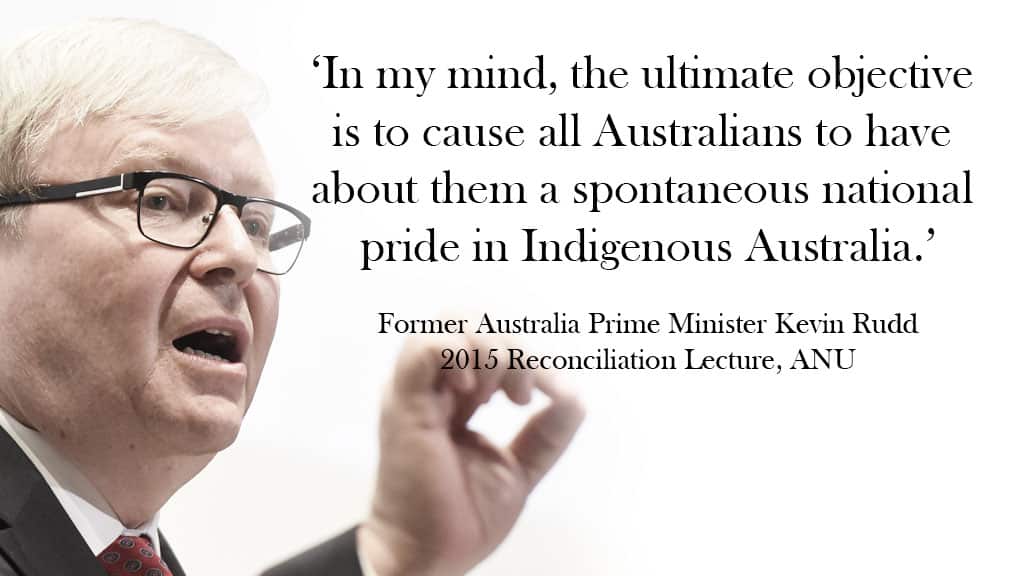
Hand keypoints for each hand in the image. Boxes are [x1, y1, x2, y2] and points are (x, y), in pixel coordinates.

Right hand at [358, 334, 585, 575]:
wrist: (431, 556)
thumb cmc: (462, 517)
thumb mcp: (521, 467)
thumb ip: (547, 431)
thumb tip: (576, 394)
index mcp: (456, 397)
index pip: (491, 341)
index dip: (530, 357)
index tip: (550, 394)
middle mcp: (434, 386)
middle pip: (473, 320)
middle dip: (512, 347)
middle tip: (522, 396)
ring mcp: (416, 390)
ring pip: (452, 322)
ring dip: (490, 349)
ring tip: (499, 394)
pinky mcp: (404, 402)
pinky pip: (426, 346)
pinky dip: (460, 355)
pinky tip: (473, 391)